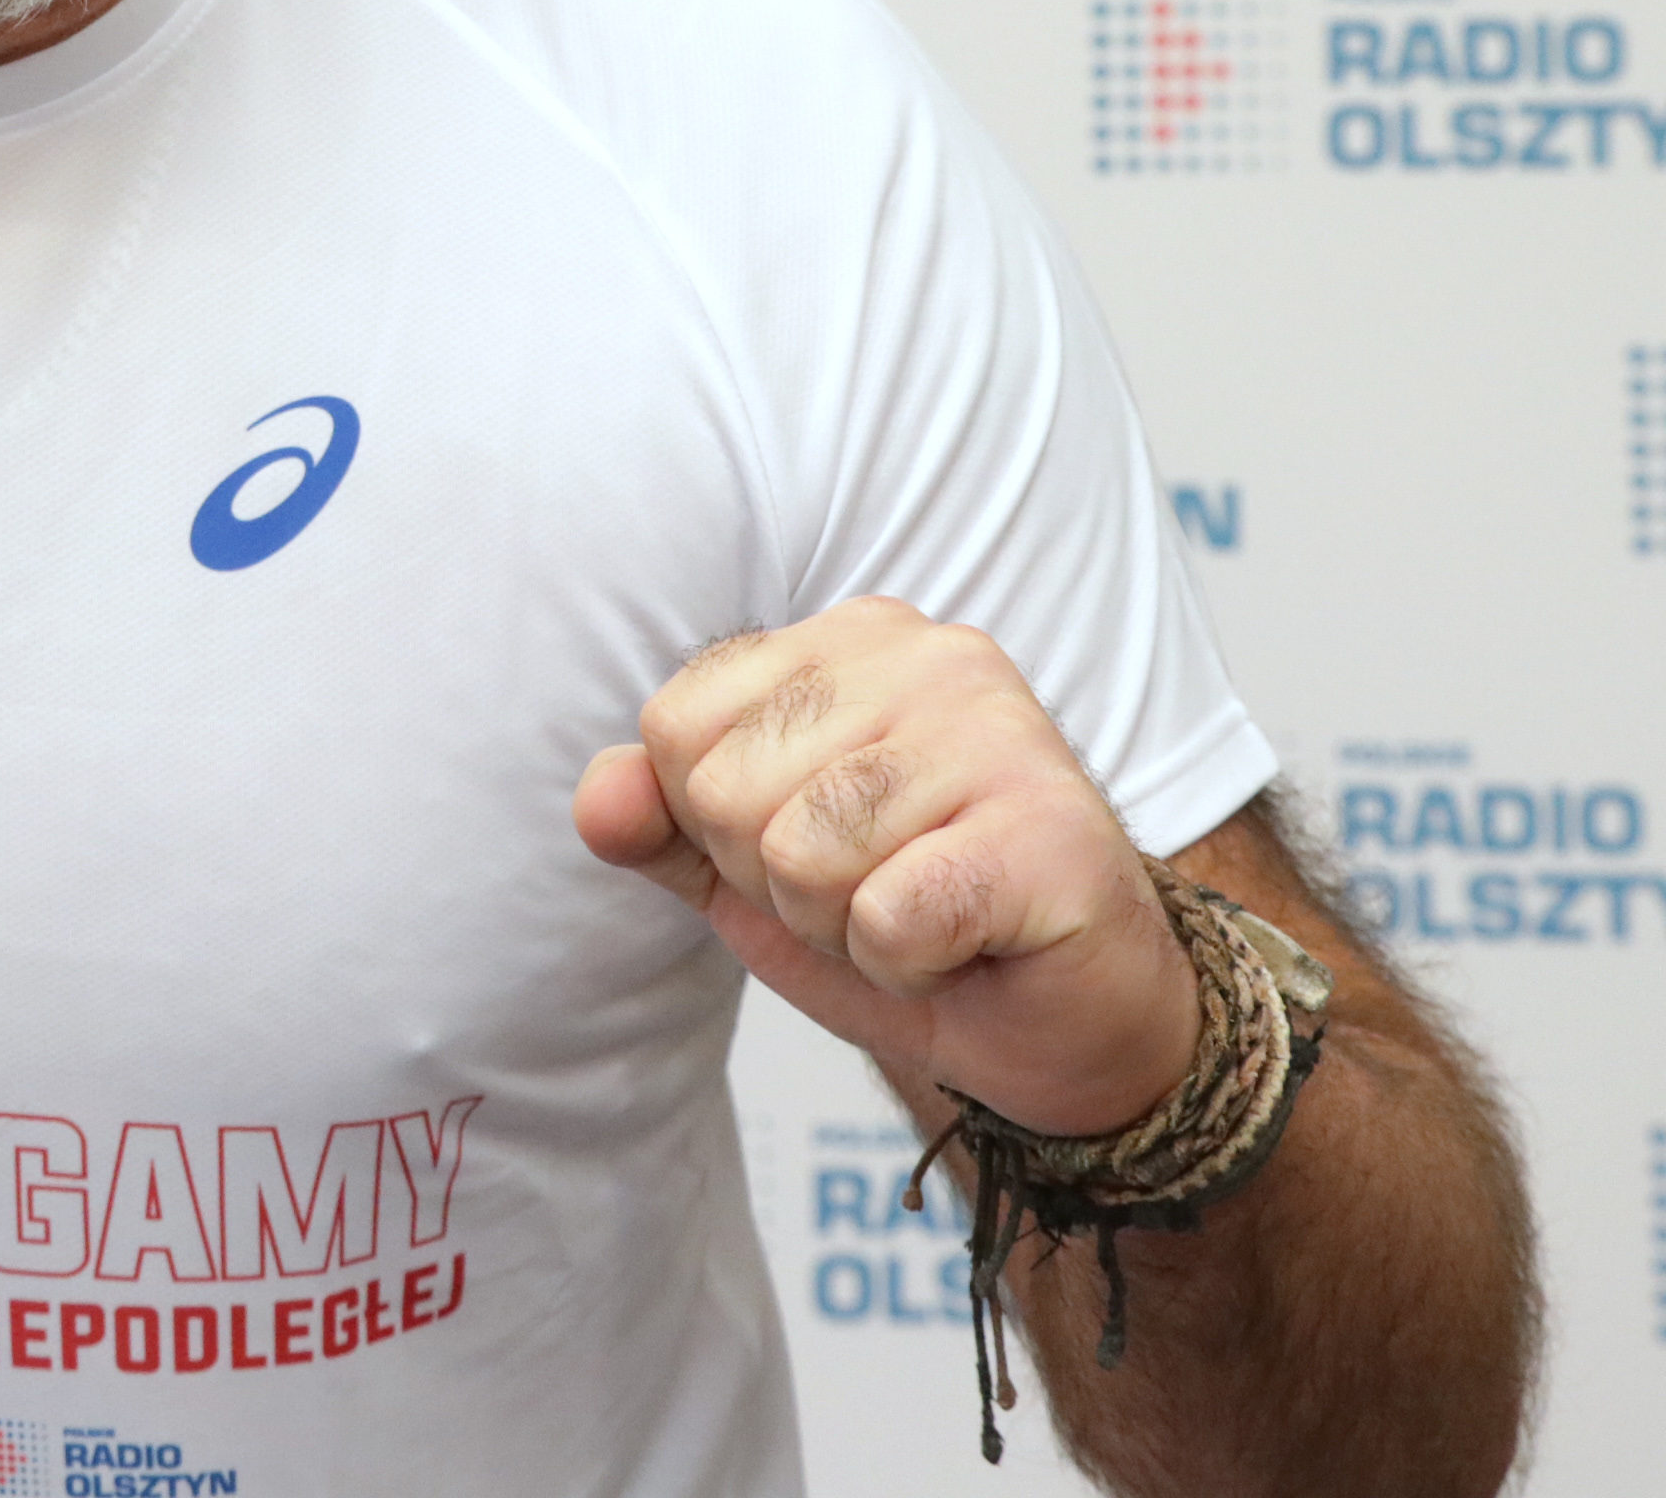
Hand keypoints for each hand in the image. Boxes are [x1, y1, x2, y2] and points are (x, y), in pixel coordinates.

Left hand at [574, 597, 1197, 1134]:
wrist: (1068, 1024)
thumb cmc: (913, 927)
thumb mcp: (754, 876)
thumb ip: (664, 825)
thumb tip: (597, 798)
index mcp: (847, 641)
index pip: (675, 726)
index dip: (720, 830)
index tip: (821, 851)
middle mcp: (928, 655)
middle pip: (728, 794)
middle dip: (783, 887)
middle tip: (883, 894)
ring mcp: (998, 731)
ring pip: (801, 857)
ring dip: (847, 928)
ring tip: (925, 916)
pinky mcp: (1048, 828)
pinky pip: (884, 917)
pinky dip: (907, 965)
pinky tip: (969, 944)